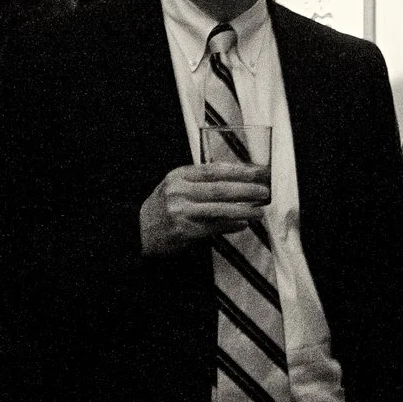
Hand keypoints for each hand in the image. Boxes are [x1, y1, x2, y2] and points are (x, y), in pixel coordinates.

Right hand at [139, 162, 270, 256]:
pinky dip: (230, 225)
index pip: (215, 170)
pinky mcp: (184, 231)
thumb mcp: (176, 186)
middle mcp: (179, 191)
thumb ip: (201, 182)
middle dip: (246, 189)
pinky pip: (213, 227)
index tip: (259, 171)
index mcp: (179, 175)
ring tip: (260, 211)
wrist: (137, 231)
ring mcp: (181, 212)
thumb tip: (238, 180)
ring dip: (243, 210)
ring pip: (219, 209)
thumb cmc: (163, 207)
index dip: (239, 170)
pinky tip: (243, 224)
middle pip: (220, 188)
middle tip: (265, 191)